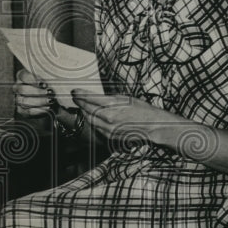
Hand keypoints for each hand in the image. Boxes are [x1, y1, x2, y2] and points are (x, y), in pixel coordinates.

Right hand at [12, 68, 54, 116]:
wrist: (51, 100)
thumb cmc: (48, 86)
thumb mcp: (48, 79)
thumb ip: (47, 77)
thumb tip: (52, 76)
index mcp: (22, 76)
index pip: (23, 76)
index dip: (32, 80)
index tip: (43, 84)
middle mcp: (17, 87)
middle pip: (23, 89)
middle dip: (37, 92)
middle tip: (49, 93)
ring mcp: (18, 99)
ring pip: (25, 101)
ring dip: (39, 101)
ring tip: (50, 100)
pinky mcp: (21, 110)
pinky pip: (28, 111)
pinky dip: (39, 110)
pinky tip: (47, 108)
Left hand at [70, 89, 187, 144]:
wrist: (153, 127)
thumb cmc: (142, 110)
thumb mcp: (126, 98)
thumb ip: (110, 99)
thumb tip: (97, 98)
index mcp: (112, 106)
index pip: (89, 99)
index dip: (80, 94)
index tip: (74, 91)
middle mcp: (108, 118)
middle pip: (87, 110)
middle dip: (80, 103)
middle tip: (76, 97)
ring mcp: (108, 129)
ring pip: (90, 120)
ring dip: (85, 112)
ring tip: (82, 106)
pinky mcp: (110, 136)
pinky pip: (96, 127)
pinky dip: (93, 121)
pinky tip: (93, 116)